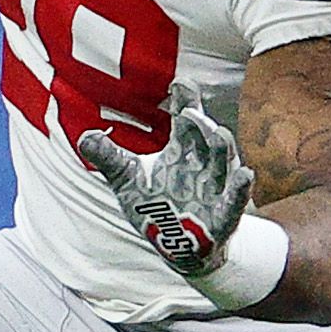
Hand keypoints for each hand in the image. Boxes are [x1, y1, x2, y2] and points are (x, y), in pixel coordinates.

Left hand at [76, 84, 252, 274]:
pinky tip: (247, 174)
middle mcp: (202, 163)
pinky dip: (240, 189)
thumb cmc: (155, 206)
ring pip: (223, 163)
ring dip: (223, 148)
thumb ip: (110, 158)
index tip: (180, 84)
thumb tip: (84, 136)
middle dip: (200, 124)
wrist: (177, 247)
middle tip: (188, 112)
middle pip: (205, 137)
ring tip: (219, 134)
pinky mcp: (224, 216)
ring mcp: (215, 188)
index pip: (186, 119)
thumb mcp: (128, 180)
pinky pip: (235, 200)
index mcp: (182, 149)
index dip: (186, 101)